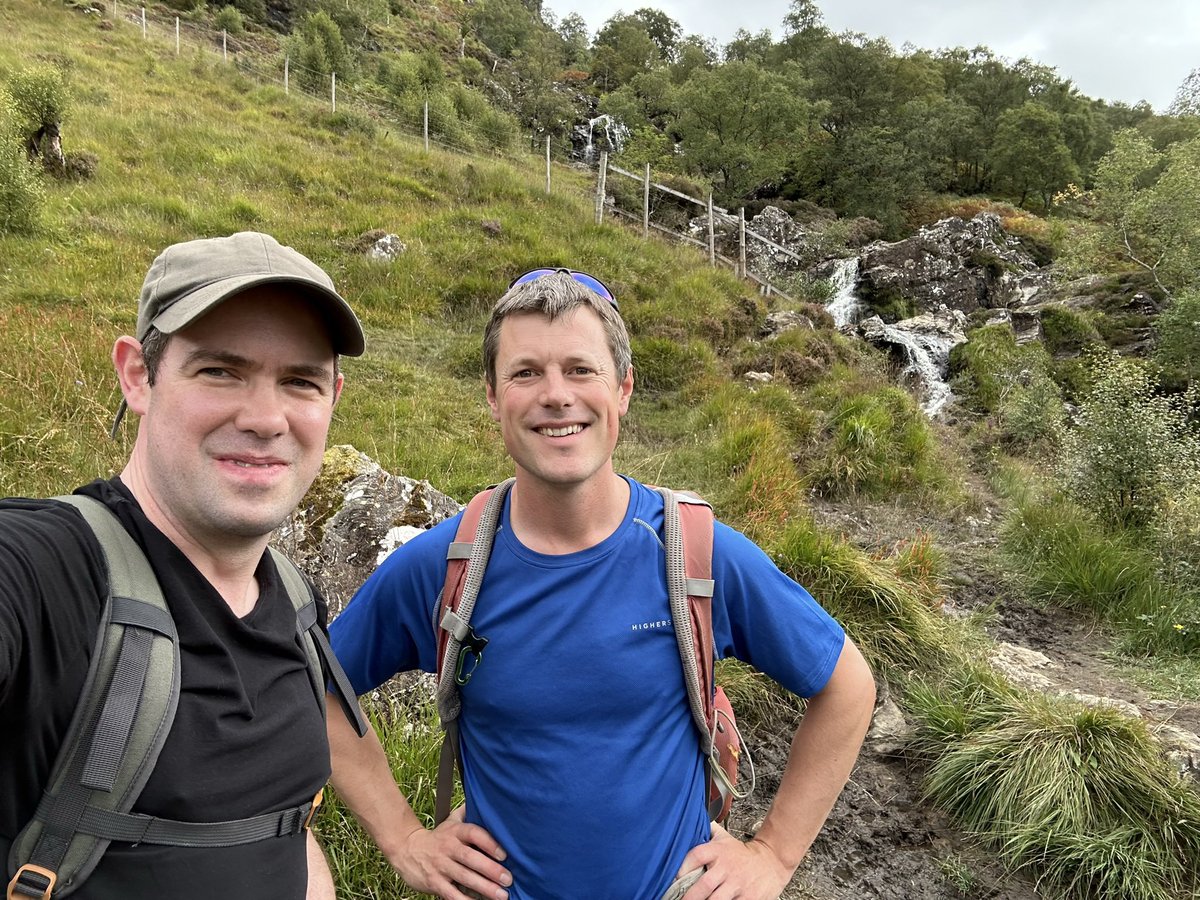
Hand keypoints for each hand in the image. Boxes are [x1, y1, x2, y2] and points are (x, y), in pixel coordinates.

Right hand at [394, 806, 511, 899]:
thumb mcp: (450, 821)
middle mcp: (448, 847)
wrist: (406, 849)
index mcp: (455, 832)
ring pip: (464, 877)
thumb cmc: (437, 837)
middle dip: (491, 869)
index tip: (504, 854)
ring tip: (501, 895)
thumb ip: (467, 812)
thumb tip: (485, 798)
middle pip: (470, 858)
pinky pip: (451, 894)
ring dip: (484, 887)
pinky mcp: (434, 882)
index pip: (474, 833)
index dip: (489, 843)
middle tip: (508, 879)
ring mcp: (440, 866)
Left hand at [677, 822, 793, 899]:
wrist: (772, 861)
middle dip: (690, 897)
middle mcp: (727, 867)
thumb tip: (691, 820)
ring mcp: (738, 884)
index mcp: (718, 851)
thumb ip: (708, 832)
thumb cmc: (743, 854)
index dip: (682, 867)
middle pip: (704, 885)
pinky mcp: (749, 898)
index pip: (696, 856)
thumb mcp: (725, 839)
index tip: (674, 877)